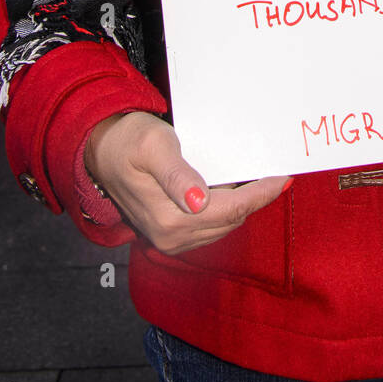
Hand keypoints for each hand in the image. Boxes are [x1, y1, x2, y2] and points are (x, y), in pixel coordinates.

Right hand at [84, 111, 290, 254]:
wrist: (100, 151)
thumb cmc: (126, 141)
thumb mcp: (154, 147)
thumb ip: (177, 175)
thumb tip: (198, 201)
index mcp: (170, 219)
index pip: (231, 210)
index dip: (261, 194)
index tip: (283, 177)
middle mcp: (171, 237)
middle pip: (231, 220)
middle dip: (257, 198)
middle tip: (277, 174)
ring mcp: (170, 240)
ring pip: (223, 225)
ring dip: (244, 204)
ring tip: (261, 179)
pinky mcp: (170, 235)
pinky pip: (211, 226)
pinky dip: (228, 209)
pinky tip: (235, 188)